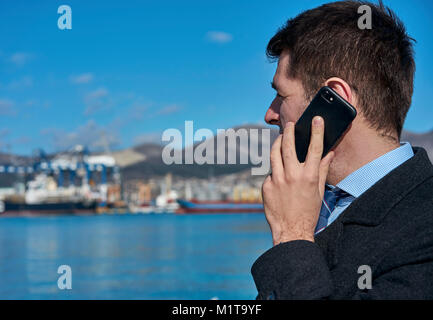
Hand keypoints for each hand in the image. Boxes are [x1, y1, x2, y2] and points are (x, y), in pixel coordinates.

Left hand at [262, 116, 333, 244]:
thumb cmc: (308, 212)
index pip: (315, 148)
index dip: (317, 131)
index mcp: (309, 176)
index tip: (316, 119)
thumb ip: (323, 170)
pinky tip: (279, 176)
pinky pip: (270, 173)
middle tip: (289, 124)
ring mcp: (277, 180)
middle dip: (289, 132)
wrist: (291, 230)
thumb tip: (329, 153)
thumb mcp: (319, 191)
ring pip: (274, 154)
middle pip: (289, 146)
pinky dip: (275, 171)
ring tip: (280, 139)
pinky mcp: (266, 186)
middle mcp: (292, 176)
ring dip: (278, 144)